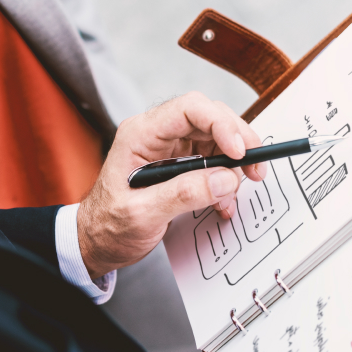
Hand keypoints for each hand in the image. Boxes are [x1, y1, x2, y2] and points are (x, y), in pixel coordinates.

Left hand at [77, 92, 267, 278]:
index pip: (188, 109)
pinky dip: (225, 179)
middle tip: (255, 168)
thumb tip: (226, 179)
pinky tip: (224, 201)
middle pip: (208, 118)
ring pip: (214, 138)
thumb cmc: (107, 226)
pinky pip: (211, 160)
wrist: (96, 242)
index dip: (220, 124)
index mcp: (140, 135)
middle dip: (237, 140)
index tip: (239, 151)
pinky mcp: (178, 165)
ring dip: (234, 162)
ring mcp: (168, 149)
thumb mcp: (142, 214)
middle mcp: (156, 135)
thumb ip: (183, 194)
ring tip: (238, 190)